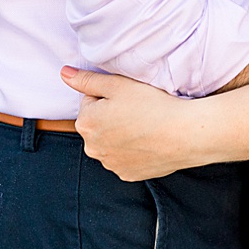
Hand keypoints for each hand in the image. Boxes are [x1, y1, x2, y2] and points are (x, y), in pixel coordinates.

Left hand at [61, 66, 205, 181]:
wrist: (184, 134)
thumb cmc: (152, 105)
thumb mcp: (118, 85)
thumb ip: (87, 79)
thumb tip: (64, 73)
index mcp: (86, 123)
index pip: (90, 102)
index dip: (110, 96)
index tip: (128, 97)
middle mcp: (92, 148)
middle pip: (98, 124)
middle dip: (112, 117)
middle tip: (138, 110)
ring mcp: (110, 164)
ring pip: (111, 142)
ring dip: (122, 134)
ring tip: (145, 125)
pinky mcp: (127, 174)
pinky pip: (124, 158)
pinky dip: (133, 151)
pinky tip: (148, 142)